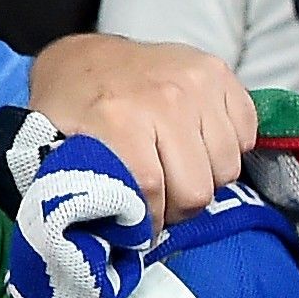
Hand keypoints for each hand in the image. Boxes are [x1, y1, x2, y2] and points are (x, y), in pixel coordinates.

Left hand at [24, 33, 255, 227]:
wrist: (84, 60)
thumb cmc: (71, 110)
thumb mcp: (52, 147)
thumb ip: (74, 188)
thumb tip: (97, 236)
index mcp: (120, 118)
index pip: (154, 192)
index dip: (148, 221)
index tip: (139, 226)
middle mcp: (166, 97)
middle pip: (197, 189)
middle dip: (176, 206)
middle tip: (159, 199)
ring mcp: (198, 81)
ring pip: (227, 167)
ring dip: (204, 179)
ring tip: (177, 171)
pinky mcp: (219, 72)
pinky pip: (246, 134)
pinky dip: (227, 148)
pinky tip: (197, 144)